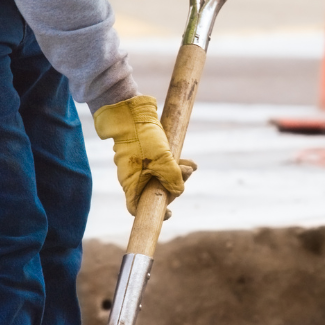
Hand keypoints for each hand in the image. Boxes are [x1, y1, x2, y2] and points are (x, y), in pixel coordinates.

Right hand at [93, 95, 195, 215]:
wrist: (132, 112)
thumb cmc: (143, 138)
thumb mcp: (163, 160)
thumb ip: (173, 179)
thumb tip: (179, 191)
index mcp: (132, 184)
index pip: (138, 208)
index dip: (155, 212)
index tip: (170, 213)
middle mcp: (134, 178)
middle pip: (156, 191)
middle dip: (175, 185)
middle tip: (188, 173)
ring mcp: (139, 166)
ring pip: (161, 177)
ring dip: (178, 172)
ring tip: (192, 165)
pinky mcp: (145, 156)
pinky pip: (161, 165)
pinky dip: (174, 164)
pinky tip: (189, 161)